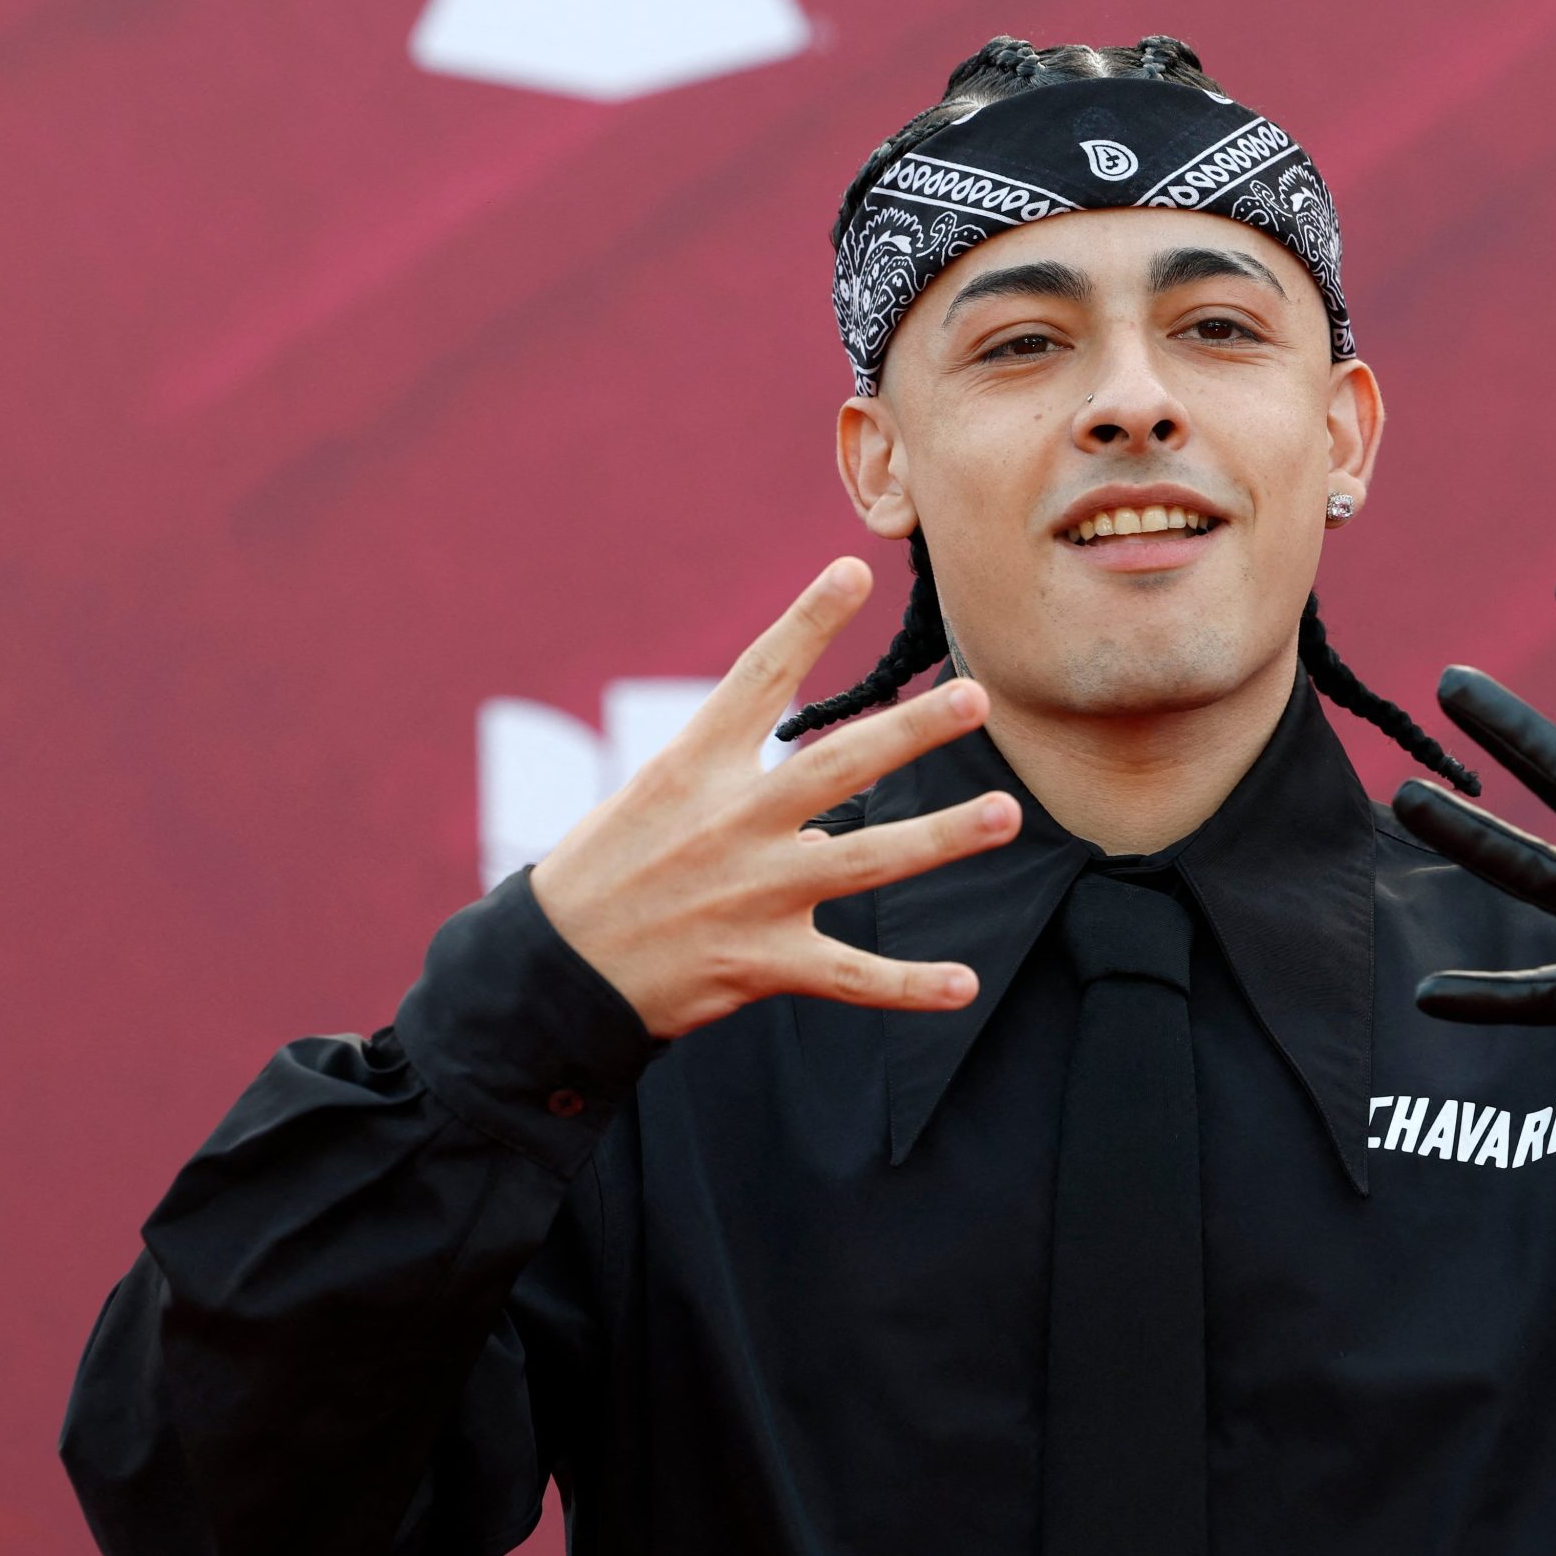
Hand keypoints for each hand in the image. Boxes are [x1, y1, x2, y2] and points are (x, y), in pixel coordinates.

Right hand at [528, 558, 1020, 1038]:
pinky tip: (964, 985)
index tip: (852, 569)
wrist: (549, 973)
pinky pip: (850, 977)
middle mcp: (730, 824)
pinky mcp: (760, 963)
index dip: (806, 623)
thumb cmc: (608, 872)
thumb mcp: (658, 803)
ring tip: (1006, 814)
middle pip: (836, 767)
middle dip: (910, 731)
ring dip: (939, 838)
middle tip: (975, 698)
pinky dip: (909, 986)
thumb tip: (826, 818)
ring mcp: (750, 894)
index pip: (759, 679)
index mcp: (694, 768)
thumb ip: (743, 794)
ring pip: (864, 863)